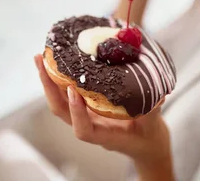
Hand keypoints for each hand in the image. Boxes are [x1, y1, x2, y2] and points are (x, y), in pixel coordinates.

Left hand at [33, 54, 171, 164]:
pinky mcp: (85, 106)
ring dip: (48, 79)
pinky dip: (59, 77)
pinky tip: (58, 59)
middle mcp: (88, 125)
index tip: (73, 91)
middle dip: (48, 85)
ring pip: (59, 100)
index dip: (76, 112)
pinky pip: (67, 92)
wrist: (145, 143)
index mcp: (103, 135)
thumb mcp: (153, 125)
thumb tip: (159, 94)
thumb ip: (153, 111)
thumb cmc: (148, 136)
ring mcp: (84, 115)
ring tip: (41, 56)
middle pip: (60, 109)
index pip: (83, 130)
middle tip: (40, 60)